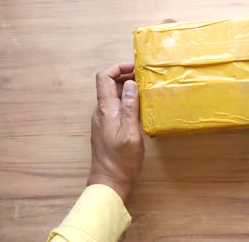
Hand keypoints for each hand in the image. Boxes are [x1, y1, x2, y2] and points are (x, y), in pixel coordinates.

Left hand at [87, 64, 144, 203]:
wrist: (110, 181)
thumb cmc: (121, 160)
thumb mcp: (130, 133)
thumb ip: (129, 107)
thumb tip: (130, 83)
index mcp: (105, 109)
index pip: (103, 77)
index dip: (117, 67)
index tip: (136, 68)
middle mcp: (102, 111)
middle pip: (109, 84)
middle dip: (126, 76)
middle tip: (147, 77)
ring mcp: (104, 119)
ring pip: (113, 95)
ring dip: (128, 88)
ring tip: (147, 88)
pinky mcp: (108, 127)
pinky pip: (117, 106)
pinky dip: (128, 100)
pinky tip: (142, 106)